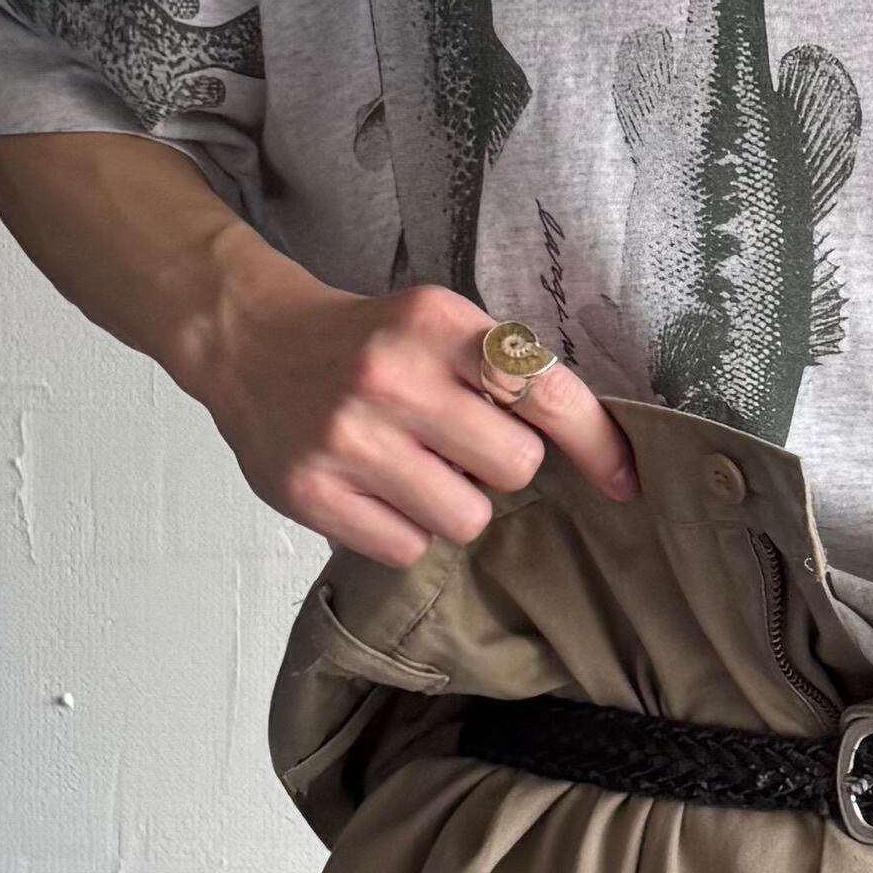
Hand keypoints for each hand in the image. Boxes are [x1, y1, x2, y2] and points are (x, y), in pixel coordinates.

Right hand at [192, 246, 637, 567]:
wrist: (249, 341)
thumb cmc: (366, 344)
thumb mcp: (438, 327)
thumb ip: (507, 374)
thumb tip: (599, 454)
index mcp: (435, 324)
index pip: (545, 392)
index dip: (597, 444)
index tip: (624, 480)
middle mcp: (390, 377)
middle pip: (515, 468)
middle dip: (500, 468)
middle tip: (458, 447)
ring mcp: (346, 439)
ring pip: (466, 519)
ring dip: (453, 505)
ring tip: (414, 469)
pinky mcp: (311, 492)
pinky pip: (408, 548)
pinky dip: (404, 531)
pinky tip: (376, 491)